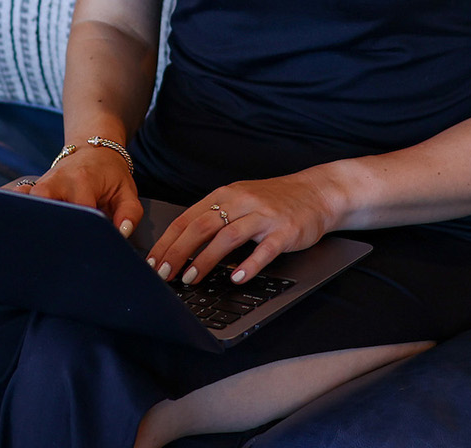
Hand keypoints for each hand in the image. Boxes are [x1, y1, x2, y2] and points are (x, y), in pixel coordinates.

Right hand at [29, 144, 142, 237]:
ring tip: (46, 243)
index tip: (90, 245)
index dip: (85, 233)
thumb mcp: (127, 191)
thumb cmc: (110, 173)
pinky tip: (23, 227)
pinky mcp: (32, 188)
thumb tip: (122, 233)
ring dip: (39, 224)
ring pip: (29, 207)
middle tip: (67, 249)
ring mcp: (41, 184)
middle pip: (48, 211)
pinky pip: (18, 200)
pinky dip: (20, 211)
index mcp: (82, 181)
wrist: (92, 149)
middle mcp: (57, 181)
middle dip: (57, 232)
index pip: (80, 214)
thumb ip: (129, 213)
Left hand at [145, 172, 342, 286]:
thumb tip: (183, 246)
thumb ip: (216, 218)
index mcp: (225, 195)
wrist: (318, 192)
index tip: (153, 262)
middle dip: (178, 252)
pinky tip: (237, 278)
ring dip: (206, 260)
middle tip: (164, 274)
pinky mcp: (285, 231)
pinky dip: (249, 265)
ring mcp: (264, 216)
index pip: (188, 218)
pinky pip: (264, 249)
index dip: (167, 241)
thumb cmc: (275, 201)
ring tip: (191, 279)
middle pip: (202, 226)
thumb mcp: (240, 200)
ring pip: (228, 236)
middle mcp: (242, 202)